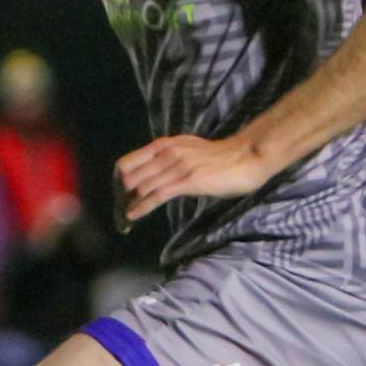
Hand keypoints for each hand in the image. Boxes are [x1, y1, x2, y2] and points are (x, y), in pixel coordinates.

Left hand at [113, 133, 272, 229]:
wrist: (247, 156)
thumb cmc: (221, 158)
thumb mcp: (188, 150)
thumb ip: (169, 158)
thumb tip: (154, 173)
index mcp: (163, 145)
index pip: (126, 163)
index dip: (117, 183)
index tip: (118, 199)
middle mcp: (166, 153)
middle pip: (128, 177)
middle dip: (119, 198)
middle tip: (119, 215)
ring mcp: (176, 166)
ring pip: (139, 187)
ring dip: (127, 207)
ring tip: (123, 221)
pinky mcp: (188, 180)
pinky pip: (156, 195)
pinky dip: (141, 208)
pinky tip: (133, 217)